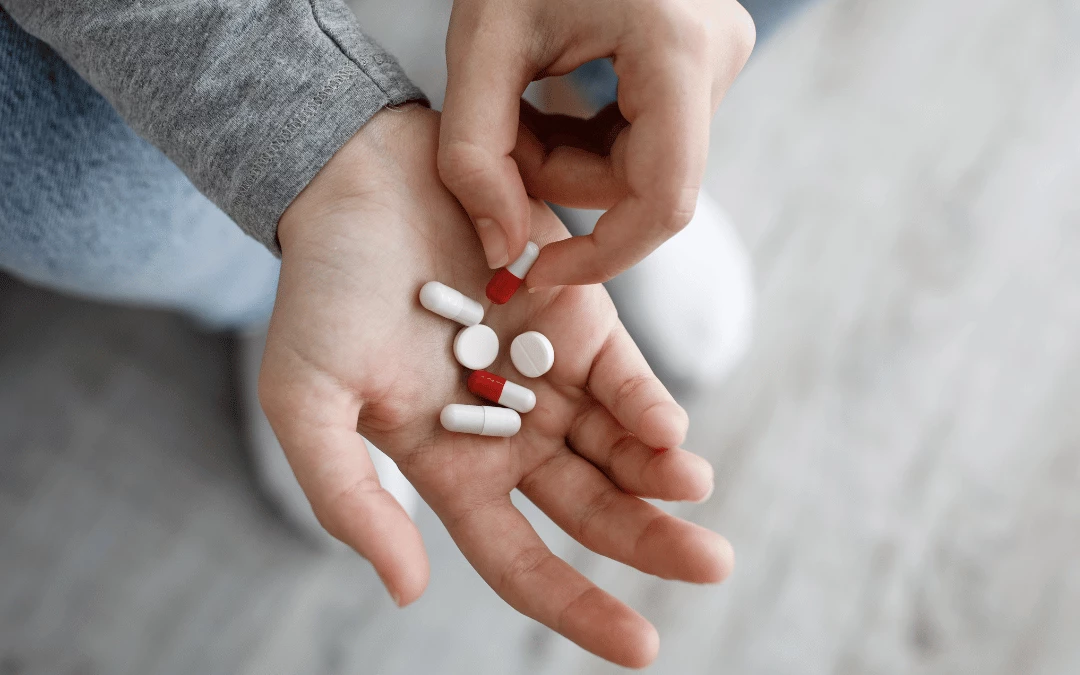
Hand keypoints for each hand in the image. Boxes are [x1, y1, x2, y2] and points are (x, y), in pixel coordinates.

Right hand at [261, 106, 731, 667]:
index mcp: (452, 468)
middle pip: (593, 511)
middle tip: (712, 563)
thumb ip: (349, 498)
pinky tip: (667, 431)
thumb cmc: (321, 291)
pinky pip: (624, 377)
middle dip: (651, 541)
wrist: (356, 180)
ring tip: (693, 488)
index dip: (578, 608)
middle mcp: (510, 432)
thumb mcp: (306, 402)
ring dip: (662, 476)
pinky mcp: (578, 317)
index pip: (523, 560)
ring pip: (622, 449)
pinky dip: (648, 405)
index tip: (642, 647)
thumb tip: (407, 589)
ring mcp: (548, 376)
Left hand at [437, 0, 755, 286]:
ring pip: (641, 166)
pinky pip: (644, 139)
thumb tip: (504, 249)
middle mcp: (716, 57)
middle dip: (562, 180)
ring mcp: (715, 60)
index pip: (664, 202)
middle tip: (503, 136)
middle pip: (642, 183)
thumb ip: (475, 155)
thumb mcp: (480, 42)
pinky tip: (552, 97)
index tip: (537, 267)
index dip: (602, 254)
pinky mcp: (698, 66)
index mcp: (677, 49)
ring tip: (521, 103)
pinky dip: (587, 138)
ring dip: (569, 158)